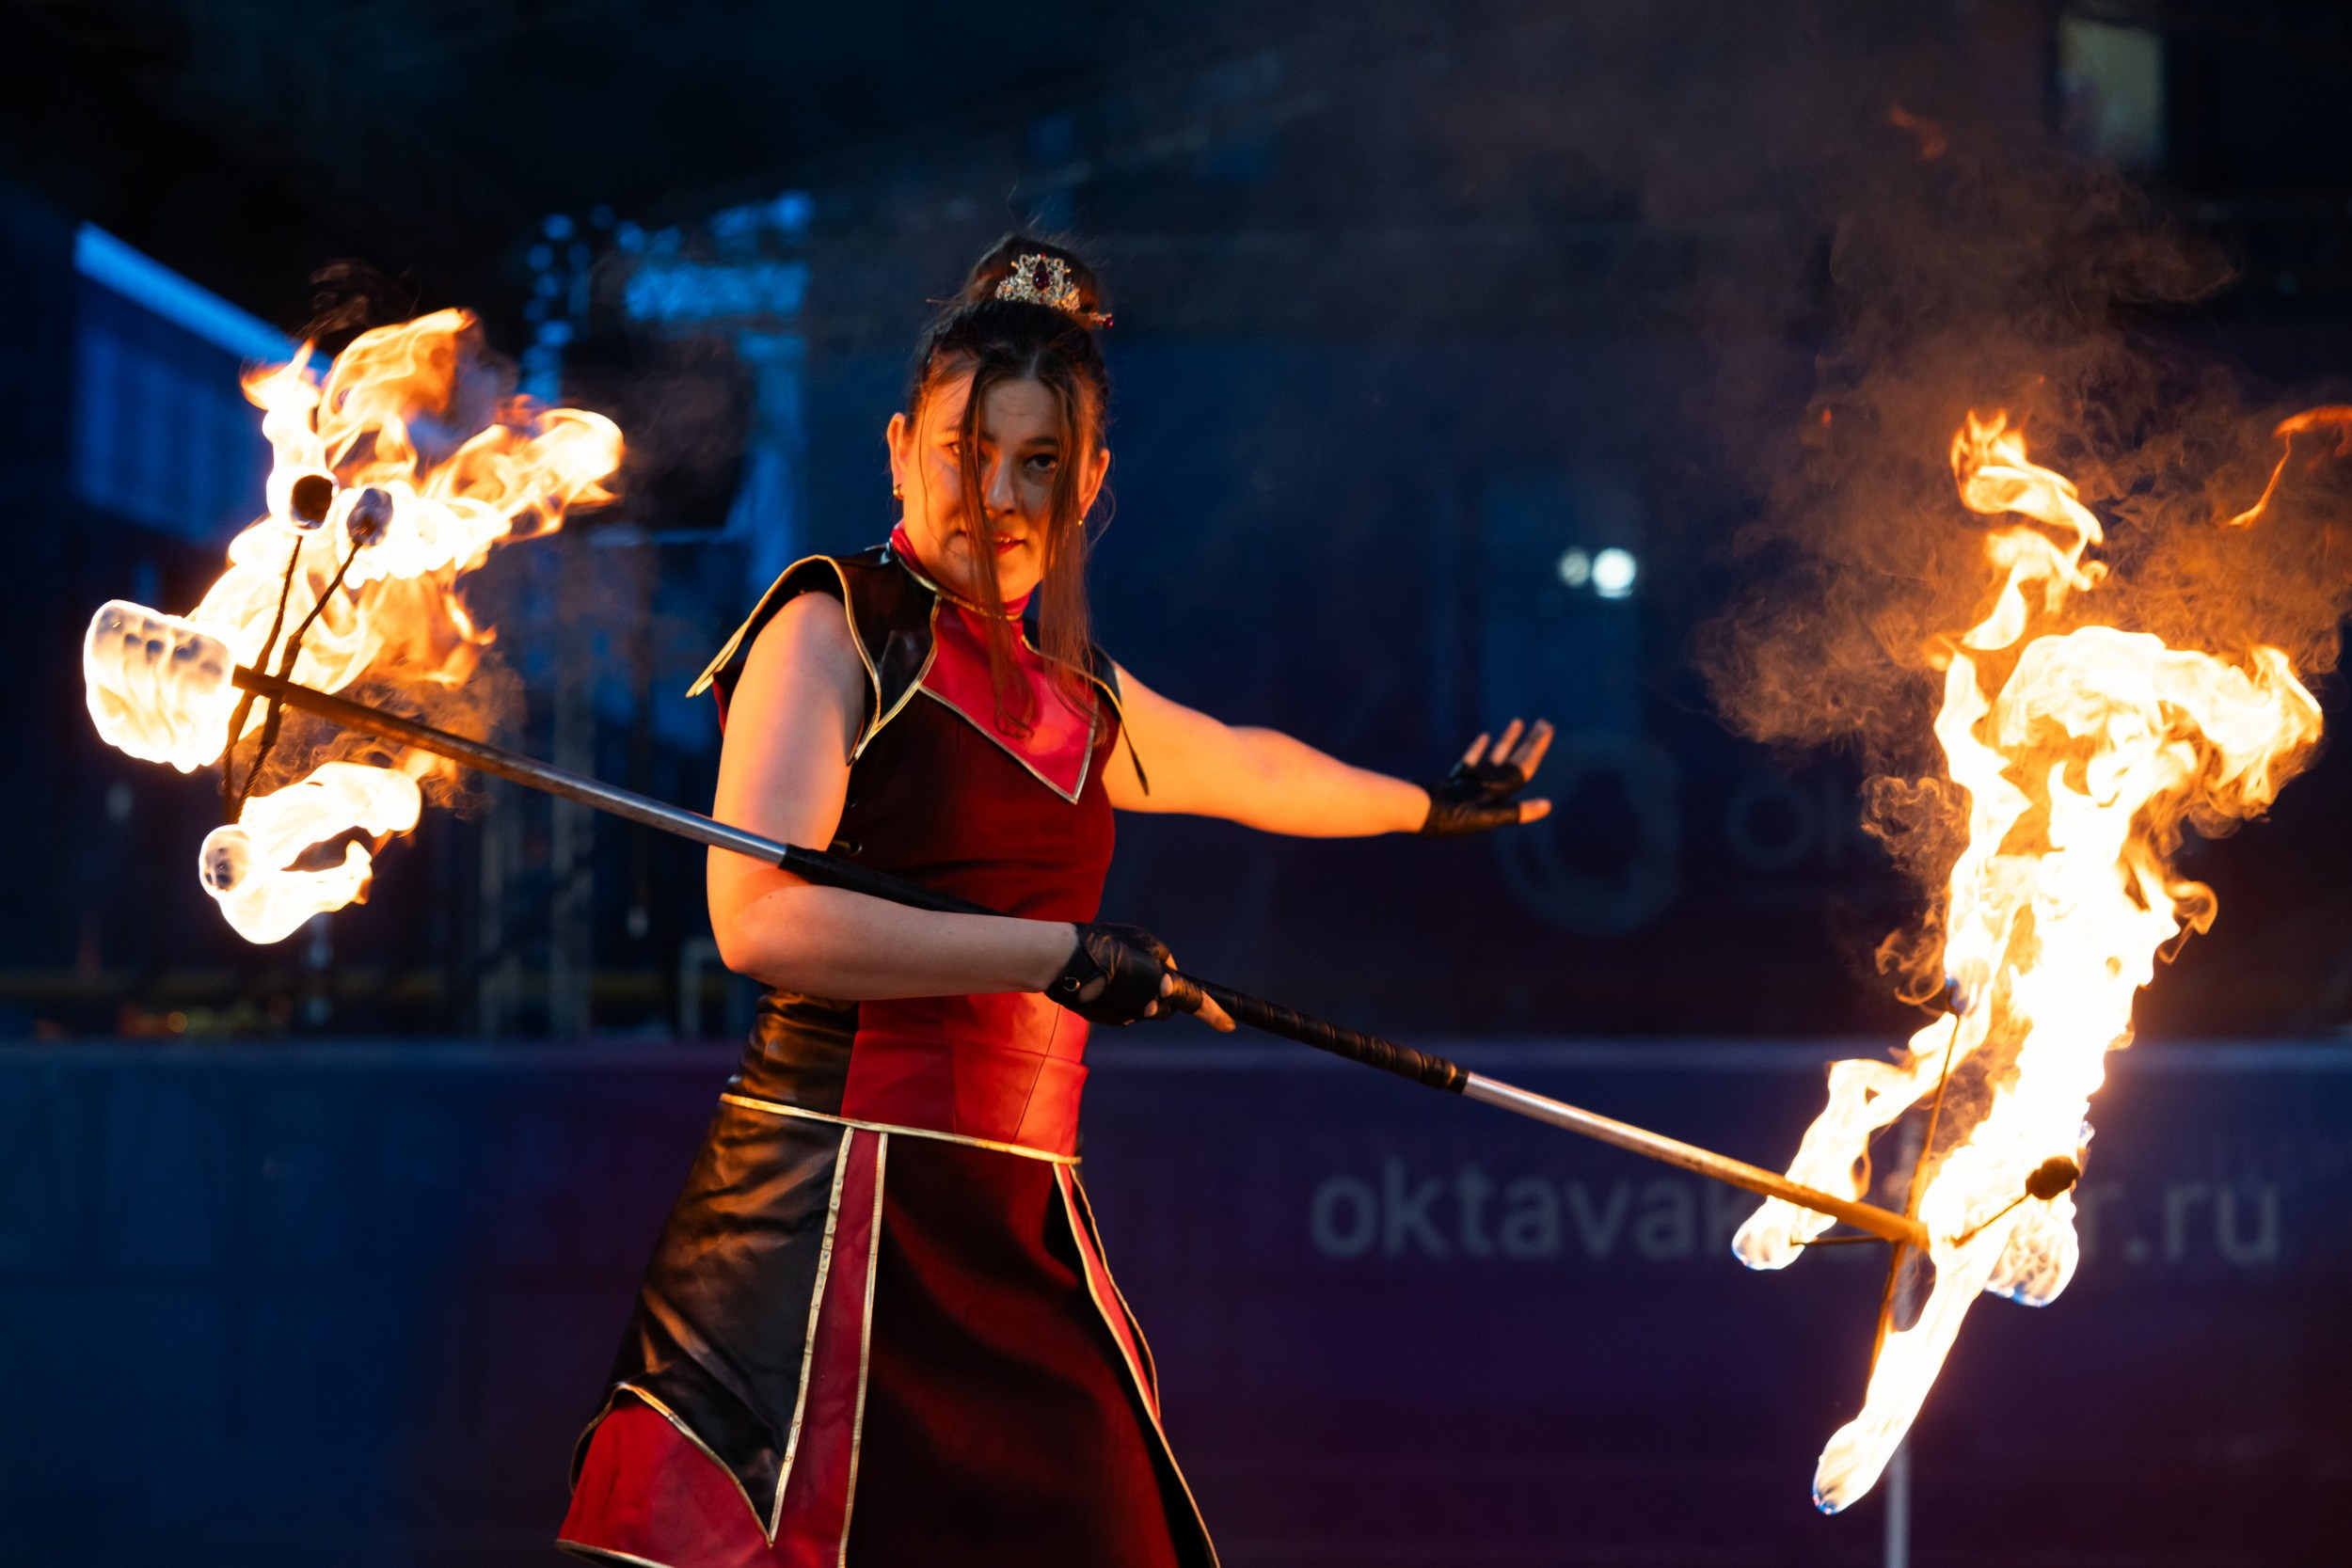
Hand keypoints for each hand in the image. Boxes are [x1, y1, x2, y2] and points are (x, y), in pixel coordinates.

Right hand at [1047, 922, 1235, 1029]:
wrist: (1064, 961)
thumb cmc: (1105, 943)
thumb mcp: (1143, 940)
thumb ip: (1162, 958)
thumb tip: (1169, 973)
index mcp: (1162, 984)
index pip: (1195, 1002)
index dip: (1214, 1015)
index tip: (1230, 1026)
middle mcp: (1148, 1007)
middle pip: (1165, 1006)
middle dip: (1161, 993)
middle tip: (1140, 967)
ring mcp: (1127, 1017)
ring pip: (1142, 1008)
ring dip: (1136, 993)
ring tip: (1113, 969)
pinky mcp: (1108, 1020)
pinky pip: (1121, 1010)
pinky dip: (1117, 997)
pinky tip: (1101, 980)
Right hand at [1417, 719, 1553, 835]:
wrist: (1416, 815)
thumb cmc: (1451, 816)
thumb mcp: (1487, 816)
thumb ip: (1516, 812)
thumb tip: (1548, 806)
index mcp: (1499, 796)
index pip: (1525, 768)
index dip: (1538, 748)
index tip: (1547, 729)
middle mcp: (1489, 790)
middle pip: (1515, 761)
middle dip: (1531, 742)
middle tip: (1544, 722)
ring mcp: (1472, 785)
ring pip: (1495, 758)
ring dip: (1509, 741)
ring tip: (1519, 722)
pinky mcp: (1454, 782)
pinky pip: (1471, 762)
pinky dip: (1479, 749)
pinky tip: (1486, 736)